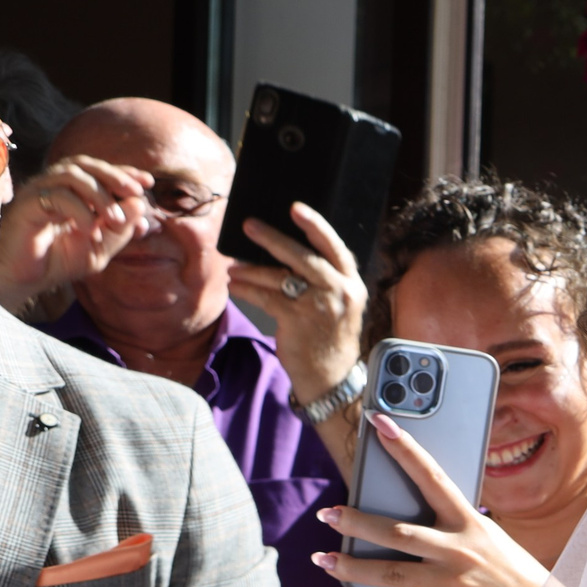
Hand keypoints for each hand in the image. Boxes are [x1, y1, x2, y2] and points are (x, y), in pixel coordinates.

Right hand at [0, 155, 153, 315]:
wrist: (22, 280)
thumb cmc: (57, 263)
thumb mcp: (100, 248)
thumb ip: (120, 229)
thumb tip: (140, 204)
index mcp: (72, 193)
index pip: (99, 172)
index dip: (124, 173)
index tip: (148, 183)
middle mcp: (54, 186)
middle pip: (85, 164)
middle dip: (115, 176)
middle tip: (136, 193)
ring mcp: (38, 191)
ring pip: (72, 174)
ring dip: (101, 195)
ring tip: (116, 221)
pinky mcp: (27, 203)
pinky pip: (57, 195)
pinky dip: (80, 211)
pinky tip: (89, 231)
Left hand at [228, 204, 365, 414]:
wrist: (331, 377)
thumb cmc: (329, 338)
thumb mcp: (339, 305)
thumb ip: (324, 280)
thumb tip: (285, 253)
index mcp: (352, 284)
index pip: (335, 248)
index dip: (316, 226)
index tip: (295, 208)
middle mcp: (340, 292)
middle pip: (303, 257)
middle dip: (272, 239)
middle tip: (250, 225)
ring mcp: (319, 307)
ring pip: (278, 277)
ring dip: (251, 270)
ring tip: (233, 268)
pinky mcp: (297, 320)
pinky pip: (265, 297)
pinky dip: (247, 290)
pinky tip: (236, 286)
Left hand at [317, 413, 549, 586]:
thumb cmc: (507, 567)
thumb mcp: (486, 534)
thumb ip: (449, 524)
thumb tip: (400, 515)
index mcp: (470, 523)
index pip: (434, 477)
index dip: (405, 448)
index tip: (379, 423)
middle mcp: (459, 551)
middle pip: (396, 534)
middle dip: (356, 522)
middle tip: (327, 514)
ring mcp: (450, 583)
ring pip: (388, 573)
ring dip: (350, 566)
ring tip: (324, 560)